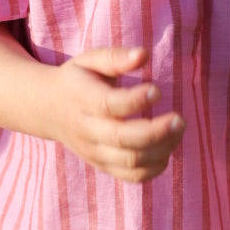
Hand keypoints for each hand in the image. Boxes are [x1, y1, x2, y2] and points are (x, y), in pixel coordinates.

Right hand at [52, 45, 183, 182]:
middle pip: (122, 139)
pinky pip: (132, 176)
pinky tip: (167, 147)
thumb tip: (144, 54)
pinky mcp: (103, 165)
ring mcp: (94, 151)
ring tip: (178, 128)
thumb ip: (116, 57)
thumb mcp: (89, 60)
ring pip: (130, 161)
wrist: (49, 109)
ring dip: (161, 149)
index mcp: (82, 99)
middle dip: (155, 132)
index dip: (135, 100)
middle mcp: (86, 130)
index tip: (157, 91)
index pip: (109, 105)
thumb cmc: (77, 79)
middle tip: (179, 119)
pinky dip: (155, 167)